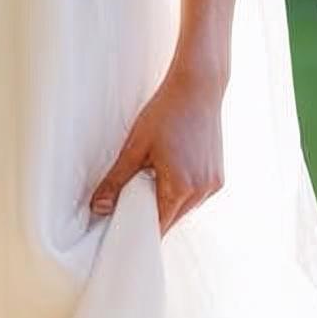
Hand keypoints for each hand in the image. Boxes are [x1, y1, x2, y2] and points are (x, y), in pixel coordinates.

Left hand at [90, 58, 226, 235]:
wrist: (198, 88)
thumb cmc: (164, 113)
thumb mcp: (134, 147)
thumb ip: (116, 180)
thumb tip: (98, 208)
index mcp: (180, 188)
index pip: (159, 227)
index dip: (140, 229)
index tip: (124, 230)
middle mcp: (202, 192)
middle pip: (172, 219)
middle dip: (152, 216)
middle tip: (130, 206)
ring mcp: (213, 185)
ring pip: (185, 209)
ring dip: (168, 203)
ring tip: (150, 183)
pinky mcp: (219, 177)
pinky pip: (197, 196)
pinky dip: (182, 192)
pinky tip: (170, 173)